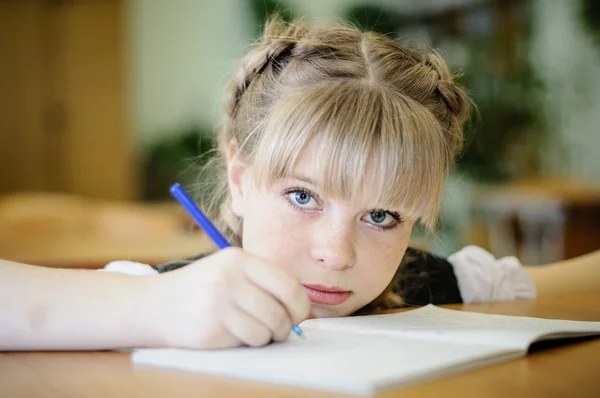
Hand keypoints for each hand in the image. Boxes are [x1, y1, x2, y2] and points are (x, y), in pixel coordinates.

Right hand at [148, 247, 310, 348]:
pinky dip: (248, 342)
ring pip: (268, 330)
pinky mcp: (211, 327)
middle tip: (279, 329)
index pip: (289, 286)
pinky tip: (233, 333)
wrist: (155, 305)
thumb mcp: (230, 270)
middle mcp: (230, 277)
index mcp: (240, 259)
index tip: (296, 315)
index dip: (300, 306)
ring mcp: (219, 302)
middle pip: (282, 311)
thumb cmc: (202, 289)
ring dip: (267, 336)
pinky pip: (249, 341)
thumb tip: (302, 309)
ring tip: (253, 330)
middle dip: (286, 326)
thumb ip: (263, 282)